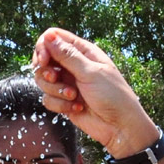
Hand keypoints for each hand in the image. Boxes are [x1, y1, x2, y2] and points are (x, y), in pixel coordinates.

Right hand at [31, 28, 159, 157]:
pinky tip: (77, 108)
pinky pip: (48, 99)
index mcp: (82, 51)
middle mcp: (73, 65)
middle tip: (54, 78)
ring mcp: (68, 83)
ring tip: (73, 97)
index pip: (54, 37)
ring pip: (44, 80)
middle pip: (44, 59)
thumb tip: (48, 36)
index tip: (43, 61)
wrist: (120, 127)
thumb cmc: (113, 96)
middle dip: (46, 71)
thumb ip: (68, 55)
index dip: (43, 46)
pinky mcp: (64, 102)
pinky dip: (60, 105)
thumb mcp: (90, 72)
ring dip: (55, 90)